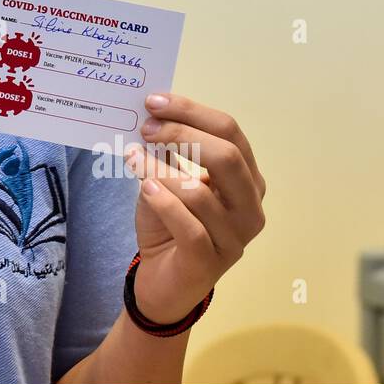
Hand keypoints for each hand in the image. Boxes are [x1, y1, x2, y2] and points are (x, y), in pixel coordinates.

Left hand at [123, 92, 266, 324]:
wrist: (163, 282)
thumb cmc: (169, 223)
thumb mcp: (169, 178)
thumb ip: (168, 151)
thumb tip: (152, 113)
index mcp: (247, 178)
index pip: (229, 131)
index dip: (191, 112)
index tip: (154, 101)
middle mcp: (250, 206)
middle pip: (227, 156)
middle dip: (182, 135)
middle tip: (146, 128)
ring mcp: (235, 237)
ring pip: (200, 192)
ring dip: (161, 168)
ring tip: (133, 158)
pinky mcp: (211, 262)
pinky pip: (189, 225)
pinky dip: (163, 201)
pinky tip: (144, 187)